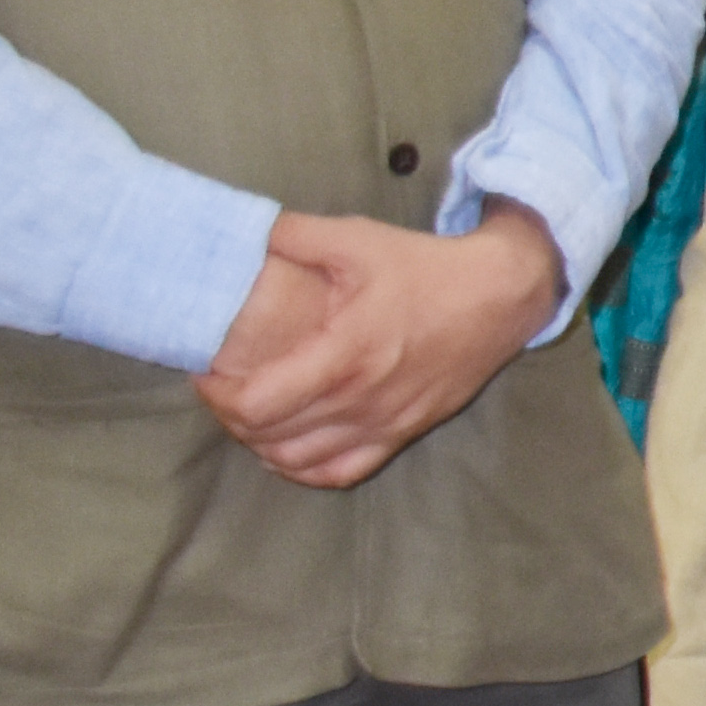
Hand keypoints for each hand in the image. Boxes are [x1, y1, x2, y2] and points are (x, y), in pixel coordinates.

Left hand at [196, 204, 564, 487]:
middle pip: (268, 437)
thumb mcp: (359, 239)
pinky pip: (340, 473)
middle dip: (231, 416)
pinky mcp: (401, 432)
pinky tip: (288, 448)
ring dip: (261, 444)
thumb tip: (244, 232)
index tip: (206, 372)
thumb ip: (295, 235)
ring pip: (299, 462)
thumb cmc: (426, 268)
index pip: (256, 404)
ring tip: (250, 415)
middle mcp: (361, 400)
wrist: (499, 296)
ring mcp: (383, 423)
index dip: (216, 396)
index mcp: (344, 355)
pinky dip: (303, 469)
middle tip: (223, 388)